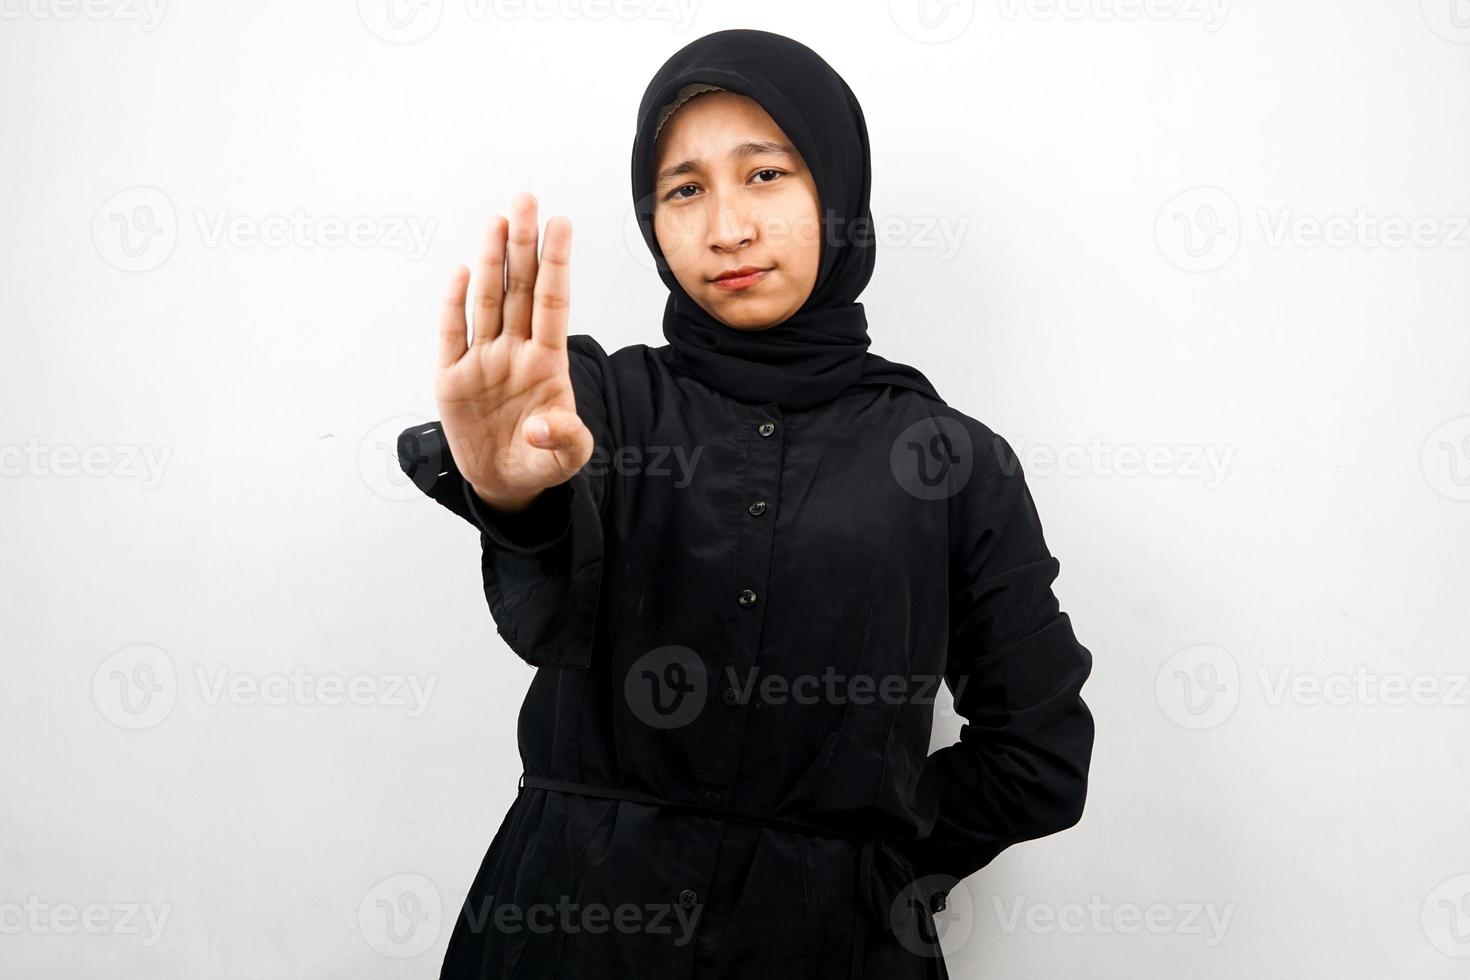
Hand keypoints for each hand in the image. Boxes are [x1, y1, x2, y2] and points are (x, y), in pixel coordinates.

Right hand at [433, 193, 593, 511]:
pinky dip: (454, 304)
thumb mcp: (566, 460)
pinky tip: (463, 271)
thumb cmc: (540, 462)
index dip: (556, 263)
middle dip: (523, 244)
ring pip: (487, 301)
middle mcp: (515, 352)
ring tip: (498, 221)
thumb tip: (545, 425)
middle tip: (526, 199)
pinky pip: (452, 335)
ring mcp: (483, 362)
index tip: (561, 223)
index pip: (552, 303)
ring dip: (492, 260)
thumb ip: (566, 442)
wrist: (505, 483)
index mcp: (546, 363)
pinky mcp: (452, 379)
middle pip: (520, 289)